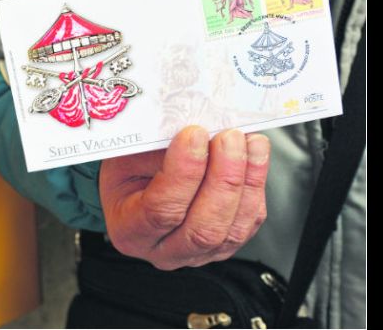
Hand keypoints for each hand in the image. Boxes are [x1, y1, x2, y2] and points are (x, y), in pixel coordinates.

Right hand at [99, 126, 269, 269]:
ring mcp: (197, 252)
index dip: (183, 173)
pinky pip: (249, 221)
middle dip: (223, 179)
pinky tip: (254, 155)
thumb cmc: (127, 168)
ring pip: (232, 230)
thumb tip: (197, 130)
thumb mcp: (127, 154)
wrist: (135, 180)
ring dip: (246, 181)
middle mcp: (163, 250)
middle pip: (202, 229)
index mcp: (129, 230)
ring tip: (248, 142)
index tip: (194, 136)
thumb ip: (158, 146)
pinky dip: (255, 185)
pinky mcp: (225, 244)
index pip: (160, 210)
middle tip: (228, 139)